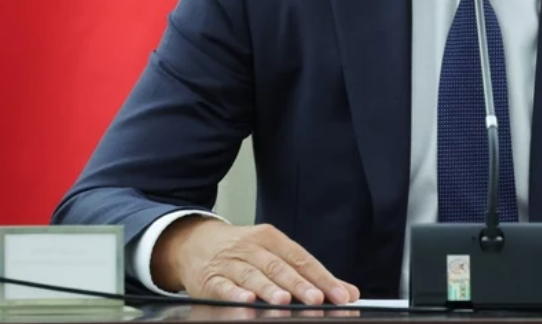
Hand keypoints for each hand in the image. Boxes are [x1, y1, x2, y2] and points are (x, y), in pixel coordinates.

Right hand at [152, 217, 360, 304]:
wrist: (193, 242)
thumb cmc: (240, 250)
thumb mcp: (274, 253)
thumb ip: (310, 274)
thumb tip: (348, 292)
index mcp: (270, 238)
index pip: (301, 259)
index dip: (322, 278)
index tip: (340, 295)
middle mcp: (251, 247)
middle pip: (279, 267)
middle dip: (299, 285)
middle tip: (317, 299)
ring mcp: (230, 262)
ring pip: (253, 276)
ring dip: (269, 289)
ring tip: (284, 301)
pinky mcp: (210, 278)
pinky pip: (224, 287)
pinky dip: (235, 294)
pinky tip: (247, 302)